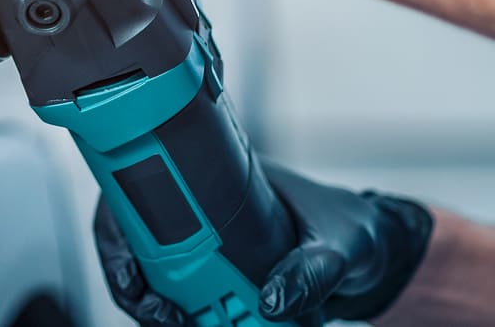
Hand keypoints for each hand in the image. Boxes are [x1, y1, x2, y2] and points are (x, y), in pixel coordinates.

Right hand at [93, 164, 434, 325]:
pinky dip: (191, 323)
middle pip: (134, 249)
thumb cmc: (353, 228)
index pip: (136, 195)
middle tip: (167, 318)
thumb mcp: (340, 244)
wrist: (378, 254)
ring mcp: (209, 252)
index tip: (131, 277)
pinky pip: (189, 308)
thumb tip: (271, 302)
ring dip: (162, 312)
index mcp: (213, 181)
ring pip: (155, 284)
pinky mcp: (224, 287)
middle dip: (137, 291)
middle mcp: (200, 214)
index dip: (116, 236)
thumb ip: (311, 271)